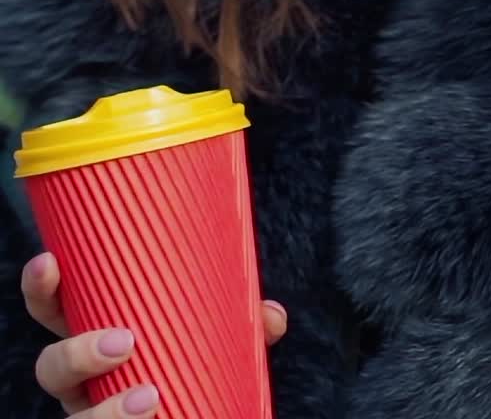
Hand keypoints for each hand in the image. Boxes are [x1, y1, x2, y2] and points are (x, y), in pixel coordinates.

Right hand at [21, 251, 286, 416]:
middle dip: (76, 354)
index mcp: (100, 333)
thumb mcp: (217, 332)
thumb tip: (271, 316)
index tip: (50, 262)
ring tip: (150, 397)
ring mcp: (92, 412)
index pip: (57, 309)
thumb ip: (244, 322)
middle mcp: (85, 380)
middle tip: (125, 341)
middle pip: (51, 368)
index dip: (43, 288)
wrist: (199, 410)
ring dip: (104, 412)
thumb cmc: (196, 358)